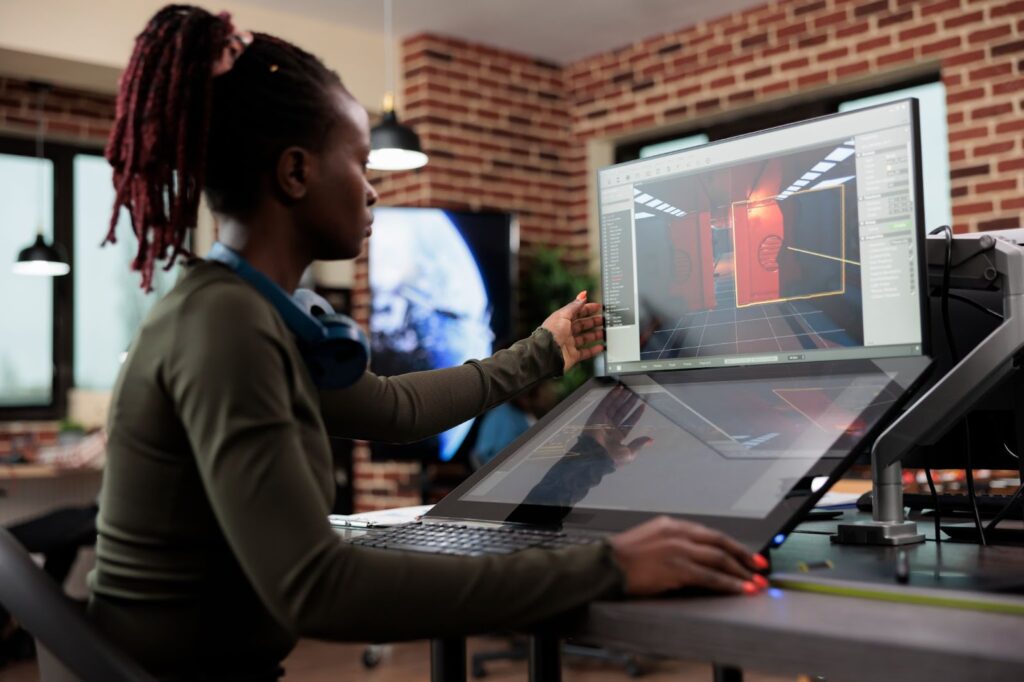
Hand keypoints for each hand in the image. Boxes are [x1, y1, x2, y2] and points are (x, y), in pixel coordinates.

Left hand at [541, 291, 603, 372]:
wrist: (546, 353)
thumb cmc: (551, 333)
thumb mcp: (563, 315)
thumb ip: (574, 306)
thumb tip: (582, 295)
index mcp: (561, 320)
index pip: (577, 312)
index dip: (588, 309)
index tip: (598, 307)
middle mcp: (565, 331)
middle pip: (582, 325)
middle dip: (594, 321)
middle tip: (604, 319)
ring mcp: (568, 344)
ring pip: (585, 338)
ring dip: (595, 335)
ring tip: (605, 332)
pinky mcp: (572, 355)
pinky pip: (585, 352)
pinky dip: (594, 350)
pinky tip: (601, 346)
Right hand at [584, 385, 651, 465]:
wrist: (595, 455)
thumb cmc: (613, 456)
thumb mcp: (630, 453)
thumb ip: (639, 444)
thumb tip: (651, 440)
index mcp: (618, 437)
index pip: (629, 423)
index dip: (635, 415)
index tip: (642, 406)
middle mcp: (611, 428)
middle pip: (622, 412)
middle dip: (629, 403)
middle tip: (636, 394)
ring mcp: (604, 420)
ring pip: (615, 406)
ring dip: (621, 397)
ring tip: (629, 389)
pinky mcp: (597, 415)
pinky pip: (606, 403)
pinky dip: (612, 396)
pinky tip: (618, 389)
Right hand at [609, 516, 767, 595]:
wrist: (606, 565)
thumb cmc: (623, 557)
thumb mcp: (650, 539)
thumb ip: (672, 542)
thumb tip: (694, 557)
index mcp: (672, 524)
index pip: (710, 533)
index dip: (733, 545)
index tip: (748, 555)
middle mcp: (678, 534)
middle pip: (720, 544)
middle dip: (744, 557)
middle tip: (760, 567)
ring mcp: (679, 550)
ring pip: (719, 560)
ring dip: (741, 573)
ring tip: (755, 583)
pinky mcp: (677, 568)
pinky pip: (710, 577)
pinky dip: (728, 584)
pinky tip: (739, 590)